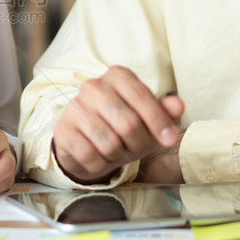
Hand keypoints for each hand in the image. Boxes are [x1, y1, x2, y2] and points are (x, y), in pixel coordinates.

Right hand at [51, 66, 183, 183]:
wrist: (88, 144)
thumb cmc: (123, 129)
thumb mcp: (148, 120)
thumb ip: (165, 112)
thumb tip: (177, 106)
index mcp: (117, 76)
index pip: (141, 96)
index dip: (159, 121)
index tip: (169, 140)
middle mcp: (93, 86)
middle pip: (128, 123)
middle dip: (138, 144)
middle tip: (136, 148)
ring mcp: (75, 107)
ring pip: (109, 143)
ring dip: (118, 155)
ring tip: (116, 151)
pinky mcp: (62, 130)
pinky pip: (90, 155)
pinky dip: (100, 164)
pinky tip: (99, 157)